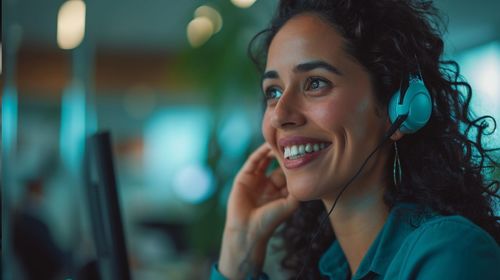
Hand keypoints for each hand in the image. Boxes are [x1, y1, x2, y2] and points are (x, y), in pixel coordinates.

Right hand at [218, 143, 298, 278]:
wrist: (249, 229)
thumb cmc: (271, 220)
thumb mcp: (290, 204)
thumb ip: (298, 188)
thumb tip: (307, 173)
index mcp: (279, 192)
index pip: (288, 174)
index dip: (294, 163)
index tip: (303, 152)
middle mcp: (268, 185)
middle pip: (278, 165)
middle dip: (284, 155)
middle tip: (293, 142)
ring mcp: (255, 180)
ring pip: (265, 160)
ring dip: (272, 151)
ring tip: (280, 140)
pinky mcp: (244, 177)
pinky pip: (253, 161)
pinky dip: (260, 152)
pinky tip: (268, 146)